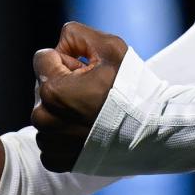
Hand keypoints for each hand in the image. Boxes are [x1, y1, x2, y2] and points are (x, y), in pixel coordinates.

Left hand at [31, 21, 127, 172]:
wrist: (151, 133)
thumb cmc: (132, 89)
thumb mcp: (111, 47)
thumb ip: (77, 34)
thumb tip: (60, 42)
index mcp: (51, 88)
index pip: (43, 58)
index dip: (67, 60)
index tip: (88, 71)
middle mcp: (43, 117)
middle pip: (44, 87)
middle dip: (64, 86)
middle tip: (94, 93)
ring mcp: (48, 142)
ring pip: (47, 114)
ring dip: (64, 111)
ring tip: (93, 113)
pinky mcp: (55, 160)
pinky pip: (51, 140)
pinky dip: (66, 135)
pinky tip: (89, 132)